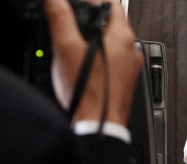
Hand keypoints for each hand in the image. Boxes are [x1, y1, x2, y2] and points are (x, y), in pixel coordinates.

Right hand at [45, 0, 143, 125]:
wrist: (98, 127)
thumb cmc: (88, 94)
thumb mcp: (66, 48)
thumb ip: (60, 17)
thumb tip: (54, 0)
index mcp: (123, 38)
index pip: (111, 2)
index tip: (77, 3)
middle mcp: (132, 52)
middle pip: (113, 23)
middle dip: (92, 19)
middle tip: (73, 21)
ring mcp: (130, 69)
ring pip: (113, 44)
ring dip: (95, 39)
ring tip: (75, 43)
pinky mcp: (125, 83)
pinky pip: (114, 62)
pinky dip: (99, 57)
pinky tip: (84, 65)